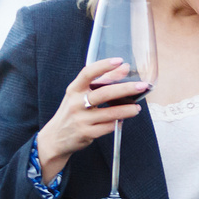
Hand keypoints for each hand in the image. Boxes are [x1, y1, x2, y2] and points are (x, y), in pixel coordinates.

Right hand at [35, 58, 145, 179]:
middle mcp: (76, 103)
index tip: (119, 61)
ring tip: (137, 108)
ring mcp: (81, 119)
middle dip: (125, 88)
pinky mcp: (86, 133)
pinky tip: (123, 120)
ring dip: (127, 110)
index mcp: (74, 90)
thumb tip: (124, 67)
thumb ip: (102, 80)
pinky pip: (108, 127)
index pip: (87, 73)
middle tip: (142, 86)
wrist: (55, 138)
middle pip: (104, 93)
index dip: (103, 66)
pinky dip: (117, 123)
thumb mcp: (80, 94)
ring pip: (110, 113)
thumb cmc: (73, 111)